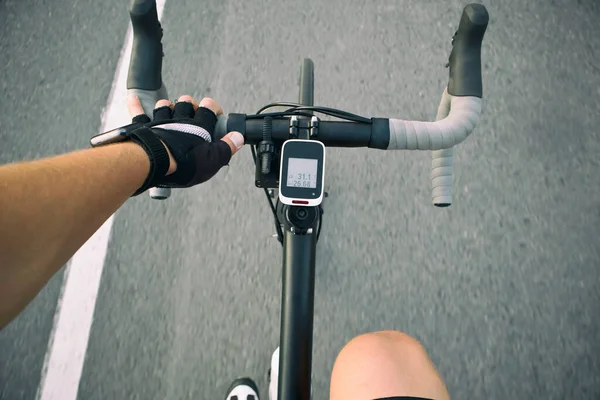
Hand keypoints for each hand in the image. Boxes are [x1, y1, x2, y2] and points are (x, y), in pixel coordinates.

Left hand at [126, 94, 244, 187]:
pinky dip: (136, 104)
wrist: (155, 162)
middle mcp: (179, 120)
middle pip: (186, 103)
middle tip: (192, 111)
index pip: (209, 108)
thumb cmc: (185, 163)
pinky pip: (139, 113)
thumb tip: (238, 137)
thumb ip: (227, 147)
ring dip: (169, 106)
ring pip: (165, 106)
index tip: (215, 113)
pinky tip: (133, 97)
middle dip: (190, 105)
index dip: (213, 108)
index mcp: (198, 127)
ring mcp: (160, 121)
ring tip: (171, 109)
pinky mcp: (144, 127)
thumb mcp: (213, 160)